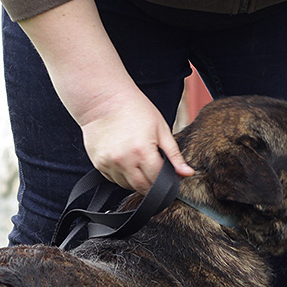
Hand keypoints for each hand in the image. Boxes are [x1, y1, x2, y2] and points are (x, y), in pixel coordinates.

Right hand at [79, 85, 194, 191]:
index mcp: (142, 152)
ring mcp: (109, 163)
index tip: (168, 176)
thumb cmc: (135, 109)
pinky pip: (114, 179)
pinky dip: (123, 176)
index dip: (166, 181)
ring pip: (127, 186)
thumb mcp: (161, 129)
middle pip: (143, 188)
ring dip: (137, 181)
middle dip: (152, 185)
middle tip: (155, 172)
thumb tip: (188, 173)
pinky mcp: (98, 163)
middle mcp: (124, 161)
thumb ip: (174, 155)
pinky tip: (126, 160)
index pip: (158, 181)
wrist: (103, 99)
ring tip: (139, 162)